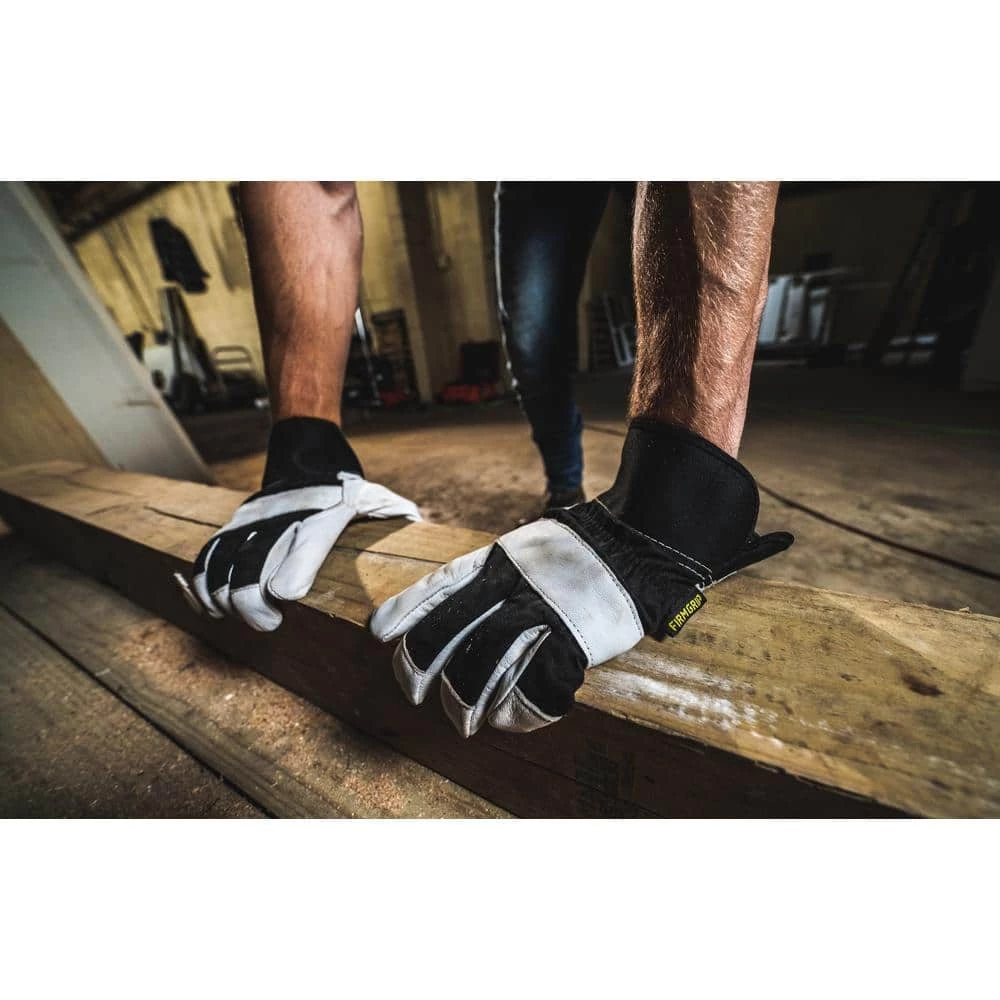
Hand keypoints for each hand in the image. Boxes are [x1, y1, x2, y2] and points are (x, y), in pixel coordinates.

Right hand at [182, 417, 419, 630]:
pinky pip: (208, 556)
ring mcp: (252, 522)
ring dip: (223, 598)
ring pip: (224, 564)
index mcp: (321, 517)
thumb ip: (398, 518)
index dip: (289, 573)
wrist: (305, 446)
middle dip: (252, 602)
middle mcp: (282, 520)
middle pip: (252, 565)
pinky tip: (208, 606)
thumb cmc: (345, 483)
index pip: (302, 546)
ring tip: (234, 616)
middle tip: (269, 623)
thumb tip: (427, 536)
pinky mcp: (234, 526)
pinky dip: (201, 584)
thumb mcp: (376, 497)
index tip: (286, 597)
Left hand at [370, 420, 791, 736]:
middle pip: (450, 632)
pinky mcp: (575, 641)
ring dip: (467, 700)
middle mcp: (512, 587)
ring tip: (464, 721)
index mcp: (497, 562)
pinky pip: (537, 685)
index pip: (439, 587)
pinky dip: (521, 710)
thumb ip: (491, 574)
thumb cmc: (578, 552)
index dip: (407, 612)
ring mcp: (543, 614)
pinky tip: (511, 719)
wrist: (638, 544)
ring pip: (487, 666)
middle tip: (416, 691)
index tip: (379, 634)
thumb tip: (452, 605)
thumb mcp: (524, 548)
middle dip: (423, 667)